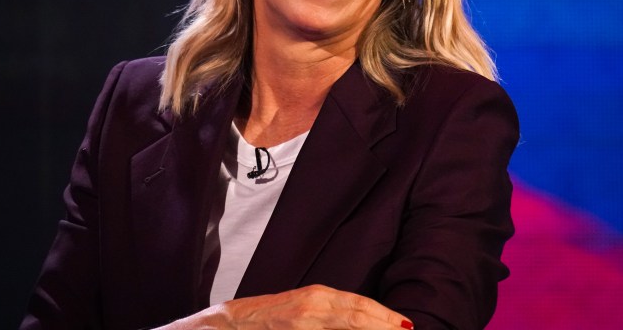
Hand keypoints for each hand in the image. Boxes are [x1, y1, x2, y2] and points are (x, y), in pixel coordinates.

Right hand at [158, 284, 412, 328]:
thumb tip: (363, 324)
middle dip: (385, 326)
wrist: (216, 327)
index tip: (406, 326)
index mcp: (316, 297)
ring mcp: (300, 321)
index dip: (385, 317)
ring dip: (371, 329)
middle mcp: (311, 306)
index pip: (361, 306)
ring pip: (346, 323)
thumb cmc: (258, 322)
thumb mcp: (298, 312)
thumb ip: (328, 316)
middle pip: (359, 316)